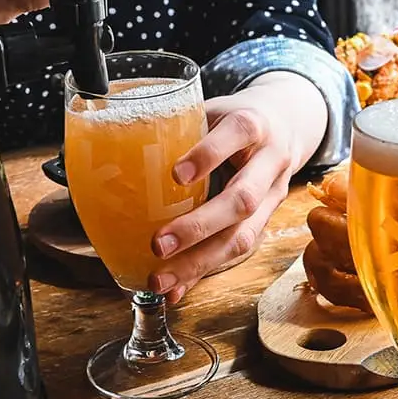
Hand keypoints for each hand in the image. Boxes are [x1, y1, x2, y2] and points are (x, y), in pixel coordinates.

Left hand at [148, 72, 327, 302]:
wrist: (287, 127)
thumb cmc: (232, 119)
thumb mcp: (211, 109)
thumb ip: (176, 127)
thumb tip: (110, 151)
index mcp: (252, 124)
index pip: (237, 134)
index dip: (208, 154)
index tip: (176, 175)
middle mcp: (269, 162)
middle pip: (242, 199)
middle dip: (199, 226)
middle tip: (158, 244)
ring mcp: (273, 196)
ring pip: (244, 236)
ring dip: (200, 262)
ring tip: (160, 278)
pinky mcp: (265, 223)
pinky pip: (236, 252)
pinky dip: (202, 273)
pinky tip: (176, 289)